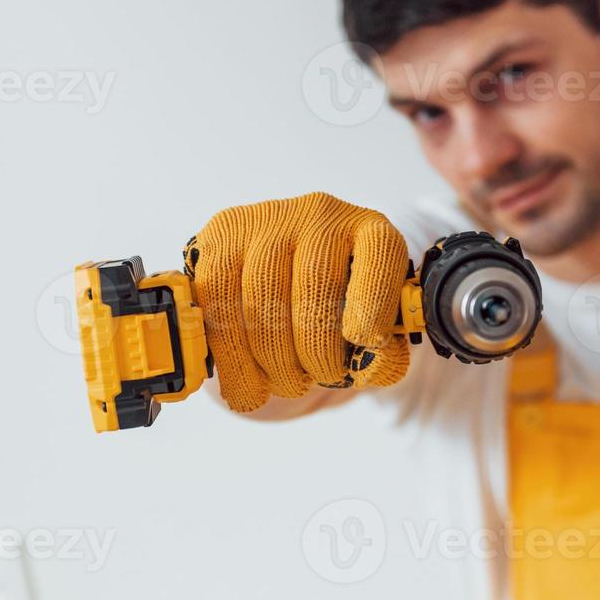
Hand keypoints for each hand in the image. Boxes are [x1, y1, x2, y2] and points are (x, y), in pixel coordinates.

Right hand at [182, 191, 410, 412]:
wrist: (284, 280)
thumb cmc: (336, 312)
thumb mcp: (372, 330)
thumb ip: (383, 356)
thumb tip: (370, 365)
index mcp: (369, 229)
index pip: (380, 249)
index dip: (374, 298)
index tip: (366, 341)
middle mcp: (319, 215)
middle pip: (315, 284)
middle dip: (316, 350)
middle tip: (318, 378)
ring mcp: (266, 221)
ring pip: (261, 295)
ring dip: (273, 358)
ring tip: (286, 384)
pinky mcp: (221, 237)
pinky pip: (217, 299)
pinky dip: (233, 357)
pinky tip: (247, 385)